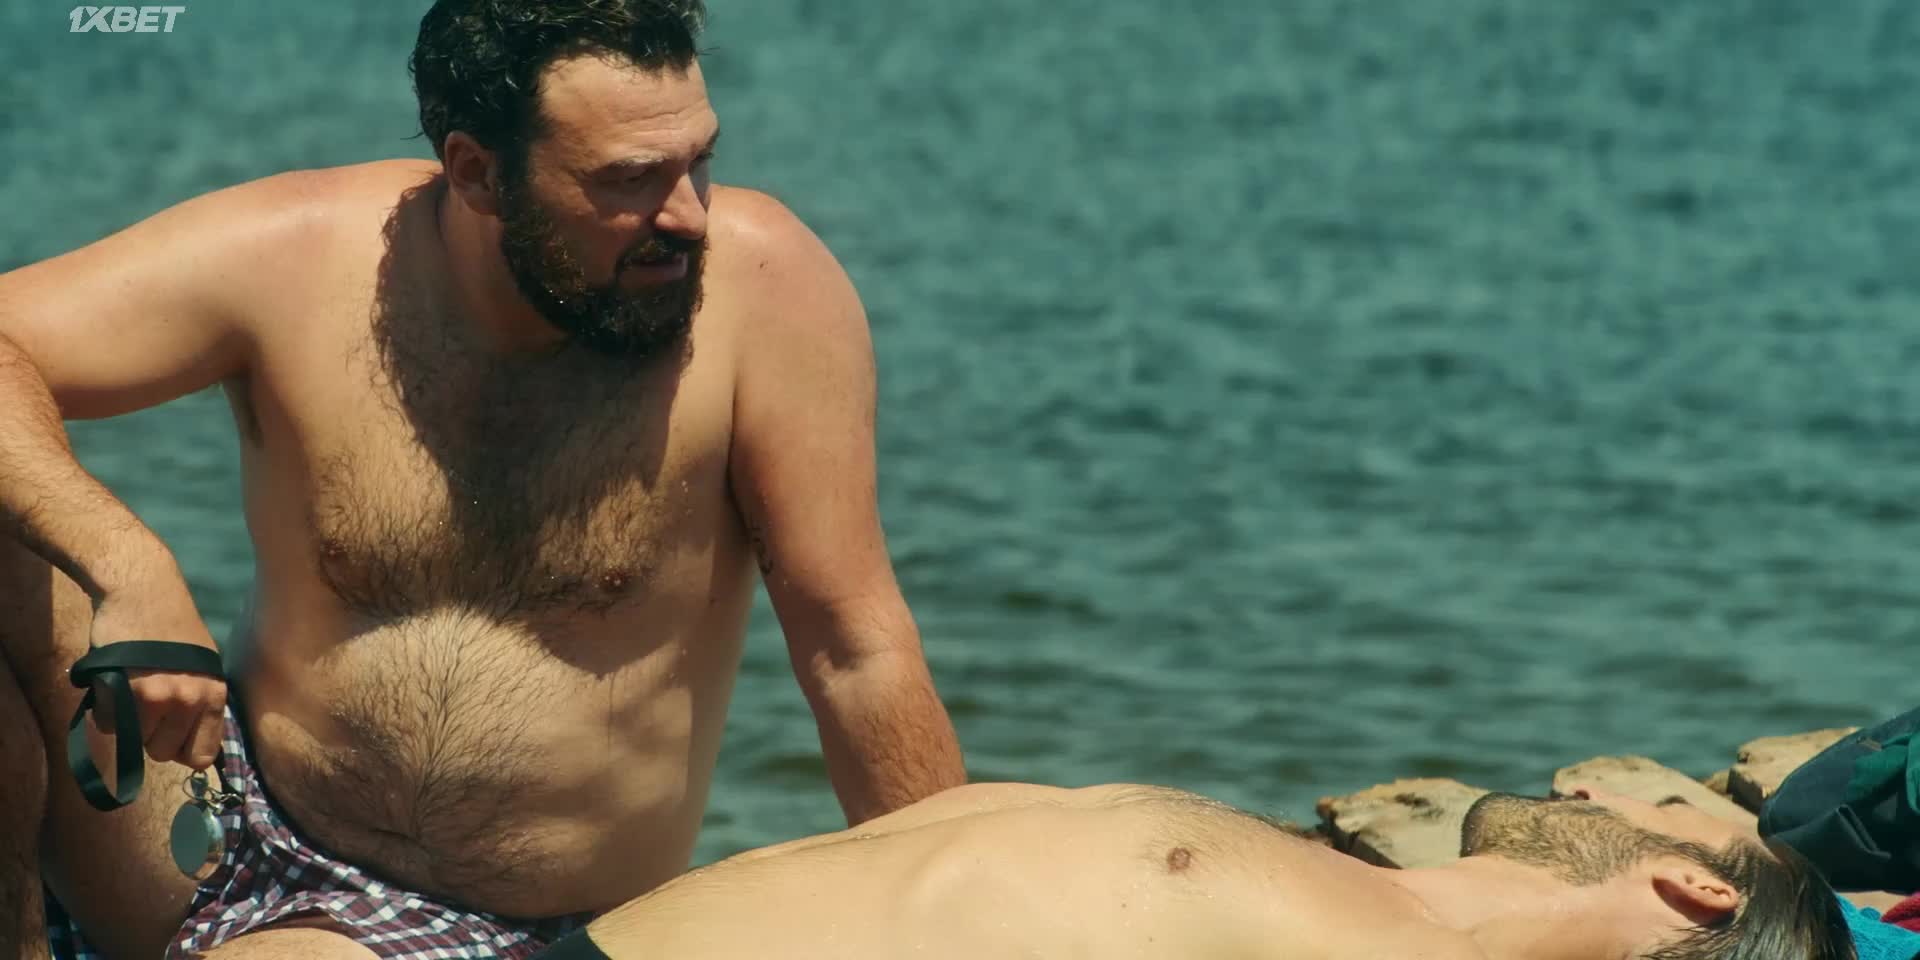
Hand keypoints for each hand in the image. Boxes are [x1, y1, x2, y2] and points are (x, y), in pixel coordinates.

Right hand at [86, 581, 227, 770]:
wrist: (143, 591)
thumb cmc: (172, 630)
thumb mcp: (202, 668)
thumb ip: (200, 706)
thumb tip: (197, 754)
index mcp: (215, 695)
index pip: (202, 755)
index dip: (181, 753)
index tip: (170, 740)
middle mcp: (191, 699)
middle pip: (163, 753)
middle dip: (149, 736)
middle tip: (145, 707)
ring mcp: (158, 696)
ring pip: (133, 741)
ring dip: (125, 723)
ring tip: (129, 690)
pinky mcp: (125, 690)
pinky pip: (108, 724)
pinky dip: (104, 711)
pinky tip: (112, 684)